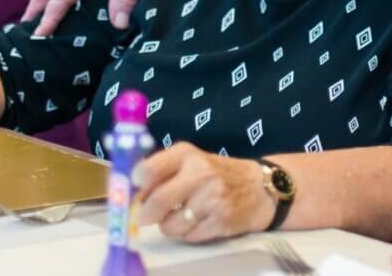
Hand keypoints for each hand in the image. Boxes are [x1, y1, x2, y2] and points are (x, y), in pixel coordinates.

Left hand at [132, 142, 274, 242]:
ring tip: (179, 216)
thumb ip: (162, 171)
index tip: (131, 191)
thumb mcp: (192, 161)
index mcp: (187, 154)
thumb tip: (130, 190)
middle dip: (145, 213)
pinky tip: (196, 223)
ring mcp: (212, 199)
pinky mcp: (220, 221)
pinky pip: (188, 236)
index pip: (150, 169)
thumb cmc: (218, 173)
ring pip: (171, 224)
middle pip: (158, 201)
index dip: (135, 184)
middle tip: (144, 216)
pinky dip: (186, 234)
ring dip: (168, 226)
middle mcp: (200, 173)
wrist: (261, 188)